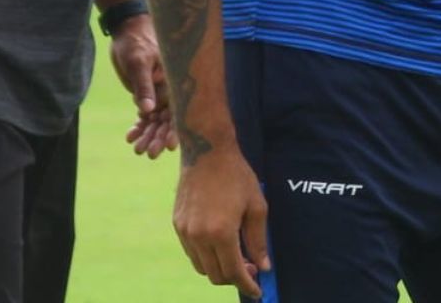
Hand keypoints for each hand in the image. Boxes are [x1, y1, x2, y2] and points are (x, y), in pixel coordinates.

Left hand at [109, 16, 175, 157]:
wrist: (126, 28)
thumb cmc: (135, 41)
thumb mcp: (138, 62)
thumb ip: (144, 86)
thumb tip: (148, 110)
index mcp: (173, 82)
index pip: (178, 111)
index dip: (176, 130)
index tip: (170, 146)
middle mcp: (168, 90)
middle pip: (167, 120)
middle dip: (159, 137)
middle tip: (148, 154)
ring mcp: (157, 93)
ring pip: (155, 120)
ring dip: (148, 134)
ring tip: (136, 148)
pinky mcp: (146, 93)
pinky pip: (145, 114)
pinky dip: (139, 125)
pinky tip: (130, 136)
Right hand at [173, 147, 270, 297]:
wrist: (207, 151)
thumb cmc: (236, 176)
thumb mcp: (256, 206)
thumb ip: (258, 240)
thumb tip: (263, 266)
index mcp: (221, 232)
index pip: (233, 272)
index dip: (247, 285)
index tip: (257, 291)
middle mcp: (199, 236)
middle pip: (215, 275)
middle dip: (235, 278)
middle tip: (251, 268)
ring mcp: (185, 231)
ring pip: (201, 266)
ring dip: (219, 268)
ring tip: (237, 255)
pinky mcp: (177, 224)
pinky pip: (192, 252)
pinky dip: (206, 256)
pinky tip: (220, 244)